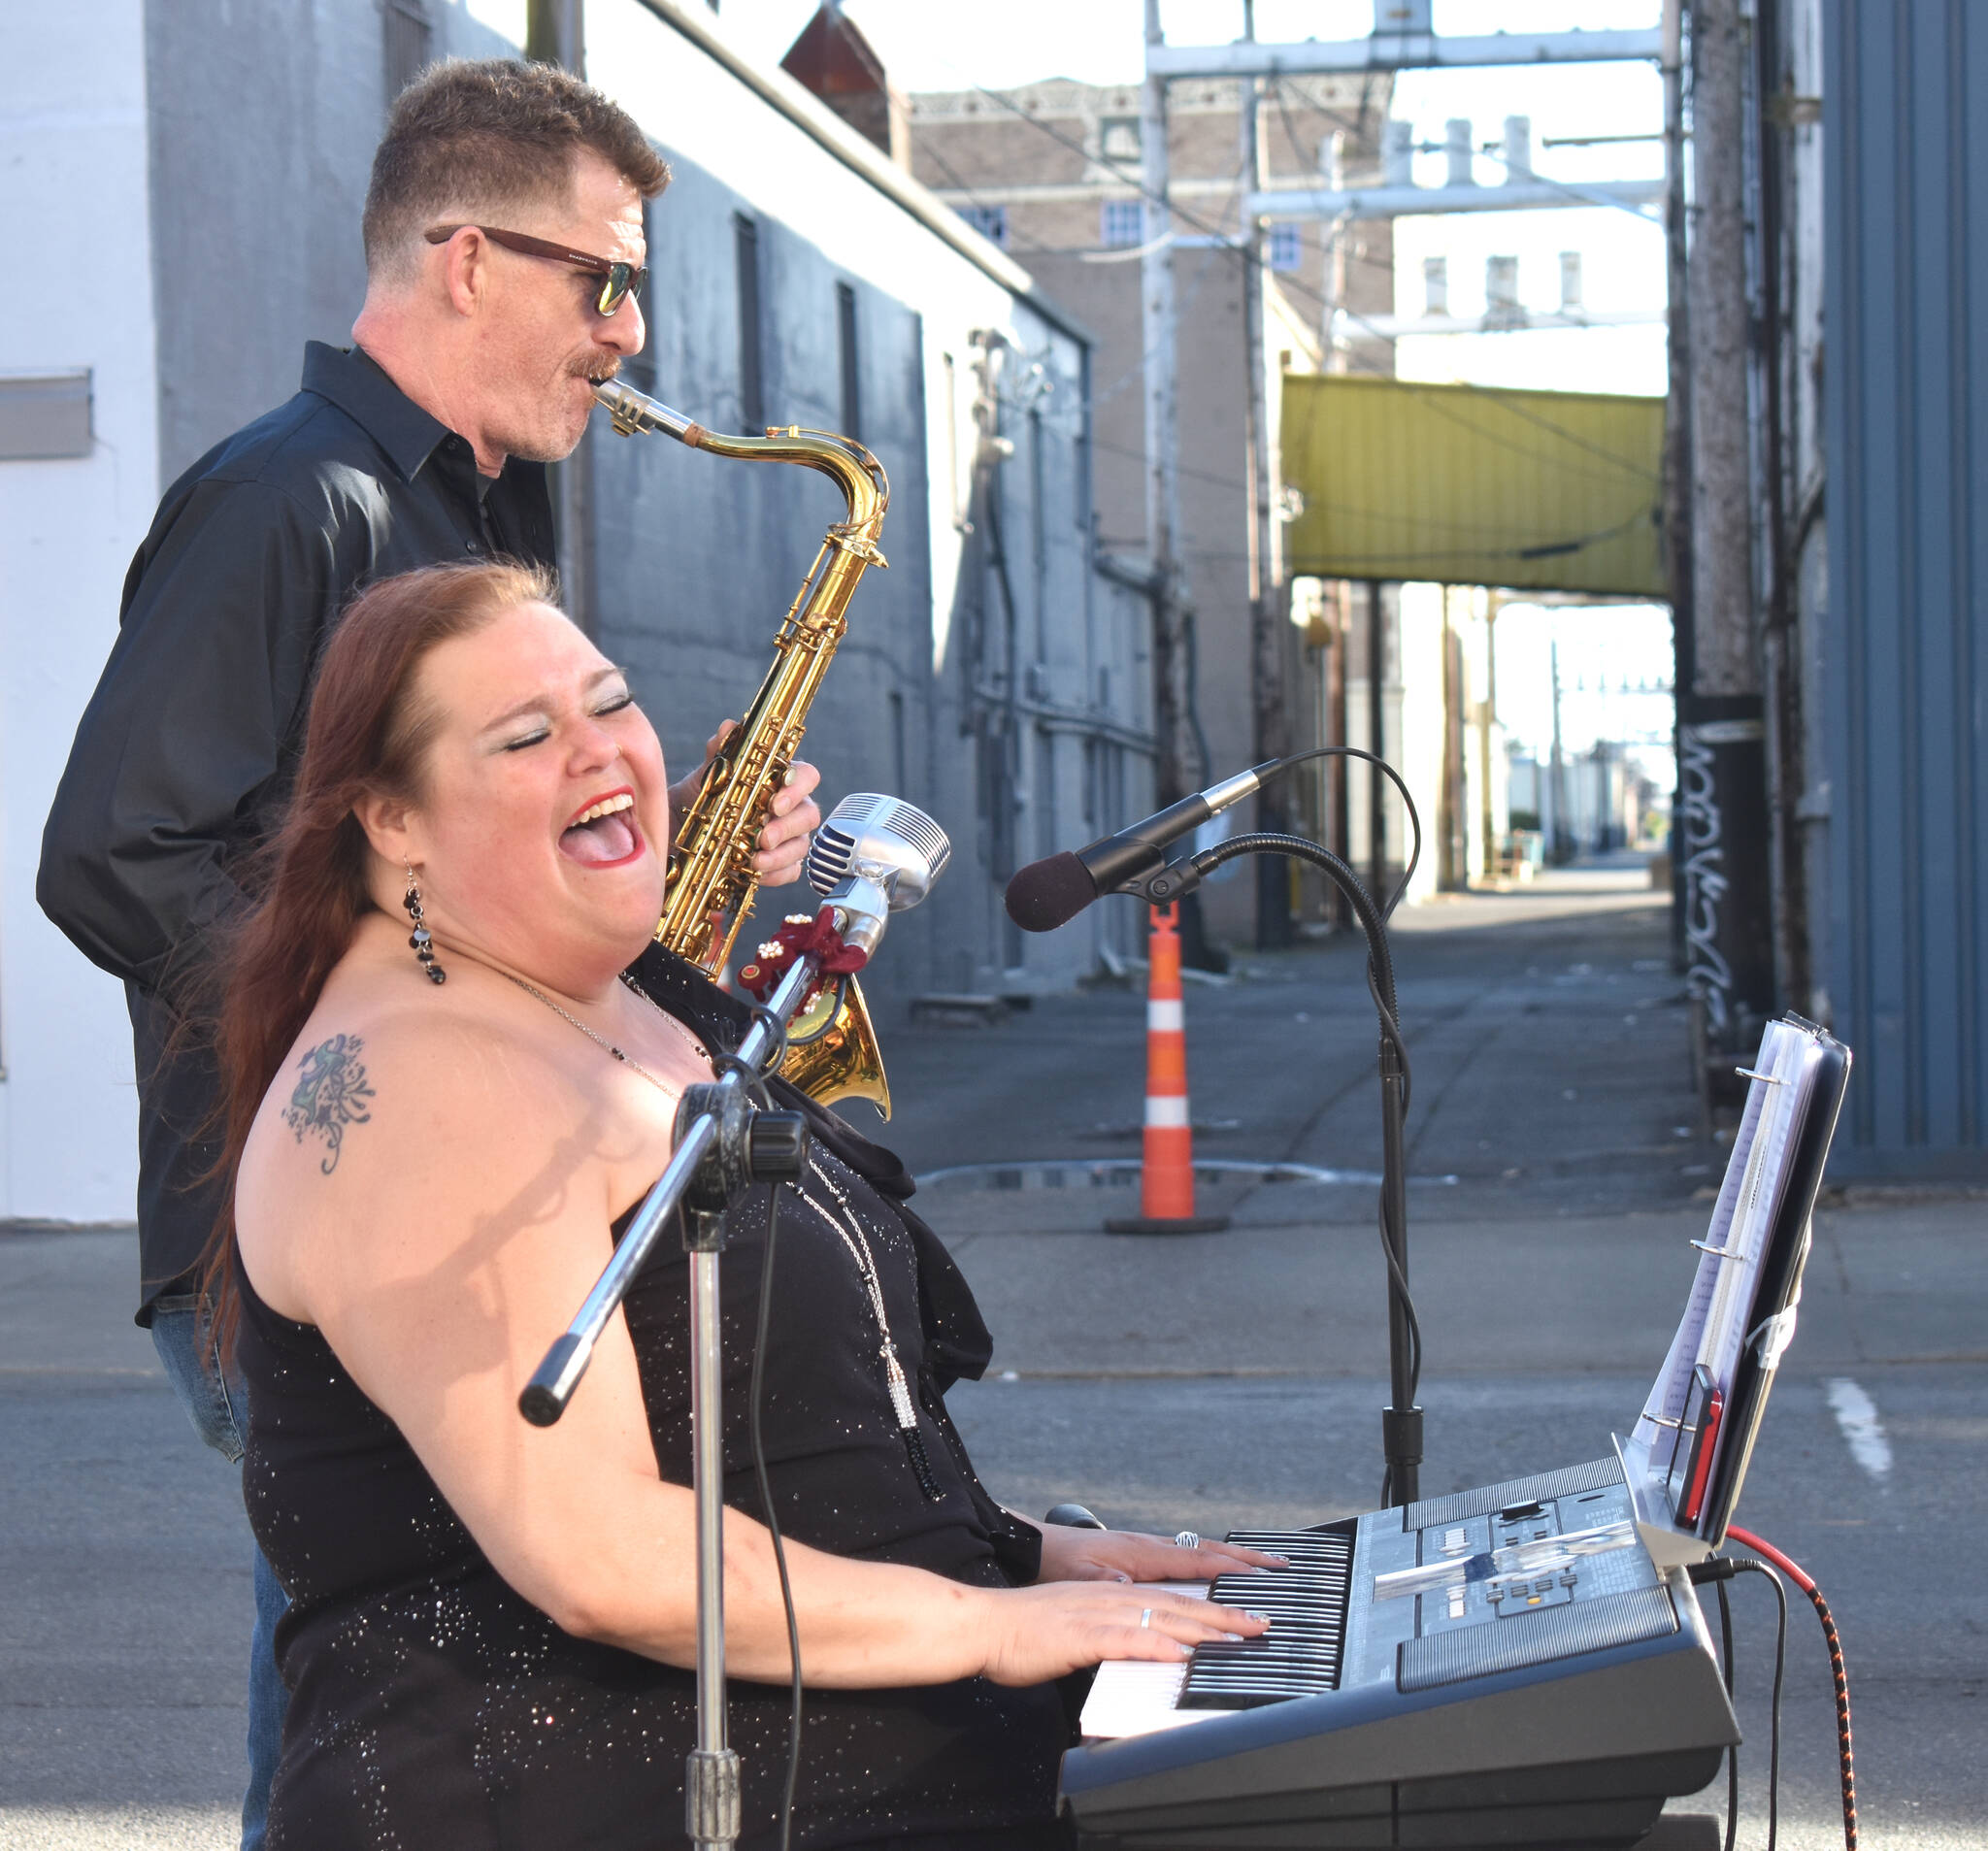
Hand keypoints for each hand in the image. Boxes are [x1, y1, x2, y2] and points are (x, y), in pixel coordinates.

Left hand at [667, 723, 822, 888]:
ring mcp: (788, 838)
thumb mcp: (705, 777)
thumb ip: (720, 752)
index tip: (776, 803)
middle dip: (787, 828)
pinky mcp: (781, 865)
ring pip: (801, 846)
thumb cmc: (700, 800)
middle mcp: (790, 808)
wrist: (679, 835)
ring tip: (753, 862)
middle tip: (763, 838)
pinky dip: (774, 874)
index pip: (807, 776)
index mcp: (779, 781)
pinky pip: (791, 871)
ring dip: (780, 856)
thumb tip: (728, 727)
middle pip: (809, 814)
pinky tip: (754, 874)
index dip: (798, 788)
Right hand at [972, 1582, 1270, 1688]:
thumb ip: (1115, 1629)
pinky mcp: (1081, 1634)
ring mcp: (1098, 1612)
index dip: (1213, 1600)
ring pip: (1161, 1616)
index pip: (1174, 1593)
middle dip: (1224, 1613)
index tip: (1248, 1611)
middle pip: (1178, 1602)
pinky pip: (1124, 1638)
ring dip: (1202, 1626)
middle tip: (1261, 1624)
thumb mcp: (1080, 1625)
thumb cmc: (1027, 1630)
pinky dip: (1154, 1644)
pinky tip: (1178, 1653)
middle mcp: (1112, 1594)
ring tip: (1236, 1637)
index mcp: (1114, 1591)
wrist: (984, 1624)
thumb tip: (1149, 1643)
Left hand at [1031, 1523, 1288, 1586]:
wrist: (1032, 1548)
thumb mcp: (1085, 1581)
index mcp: (1144, 1553)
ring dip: (1229, 1559)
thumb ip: (1117, 1589)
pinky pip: (1183, 1556)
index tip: (1266, 1574)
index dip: (1233, 1570)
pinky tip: (1212, 1571)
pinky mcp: (1137, 1555)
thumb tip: (1143, 1598)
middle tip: (1280, 1565)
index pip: (1200, 1562)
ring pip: (1198, 1552)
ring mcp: (1145, 1549)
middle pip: (1208, 1551)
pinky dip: (1207, 1561)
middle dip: (1245, 1559)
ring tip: (1259, 1567)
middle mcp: (1150, 1546)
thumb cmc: (1057, 1564)